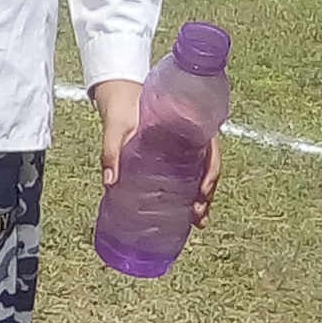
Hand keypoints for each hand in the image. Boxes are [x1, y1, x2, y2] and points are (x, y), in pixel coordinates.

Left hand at [93, 75, 222, 228]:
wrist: (121, 102)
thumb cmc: (124, 111)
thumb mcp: (117, 128)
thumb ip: (112, 151)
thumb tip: (110, 181)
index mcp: (187, 127)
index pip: (211, 150)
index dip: (211, 172)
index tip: (203, 190)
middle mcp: (192, 140)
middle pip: (210, 167)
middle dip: (207, 193)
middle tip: (198, 213)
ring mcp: (186, 151)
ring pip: (203, 175)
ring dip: (203, 198)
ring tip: (197, 220)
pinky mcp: (176, 160)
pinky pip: (191, 177)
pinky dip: (192, 195)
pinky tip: (189, 214)